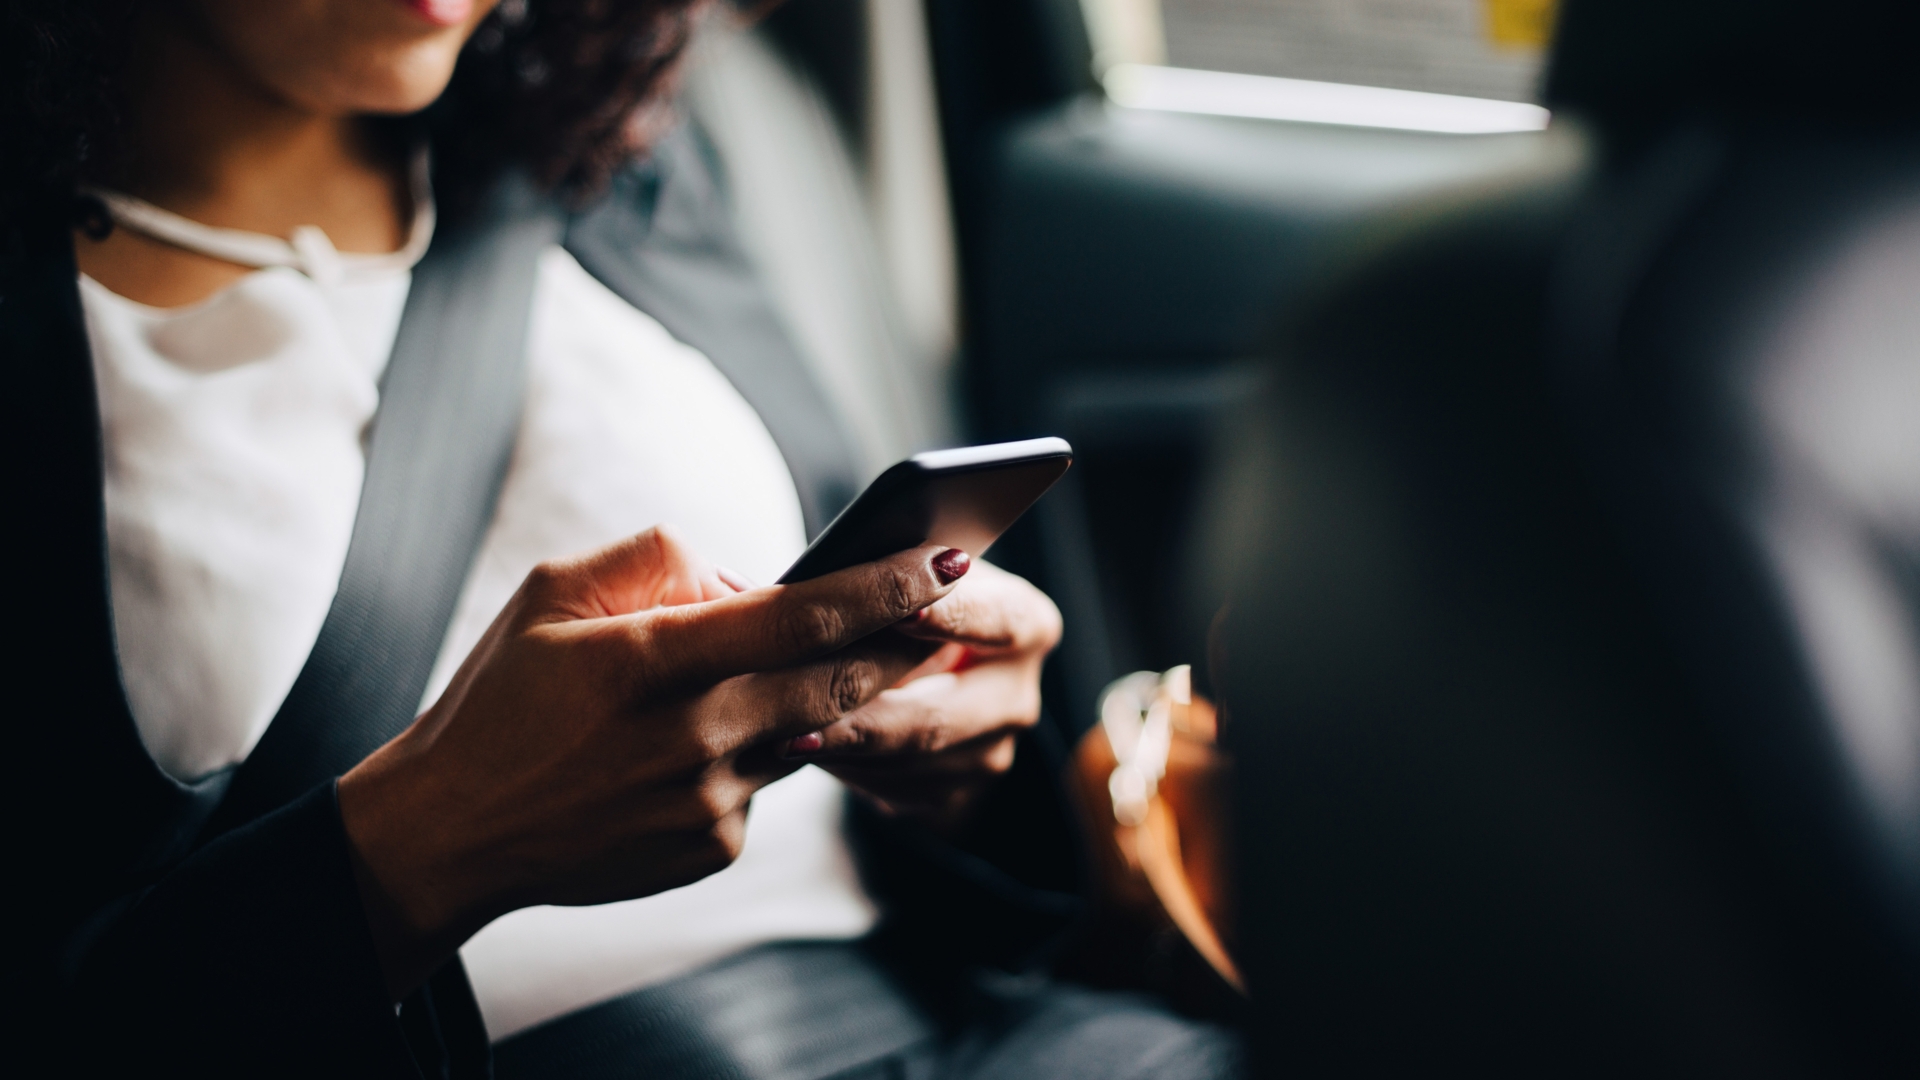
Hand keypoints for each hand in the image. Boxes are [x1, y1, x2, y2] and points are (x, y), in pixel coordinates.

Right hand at [337, 528, 964, 997]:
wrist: (453, 831)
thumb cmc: (502, 697)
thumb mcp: (552, 593)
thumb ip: (658, 560)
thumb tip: (748, 580)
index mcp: (649, 659)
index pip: (799, 614)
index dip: (885, 584)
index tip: (948, 556)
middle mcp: (690, 734)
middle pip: (836, 677)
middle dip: (904, 638)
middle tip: (949, 605)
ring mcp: (706, 800)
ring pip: (809, 727)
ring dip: (835, 691)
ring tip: (856, 652)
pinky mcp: (713, 847)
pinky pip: (767, 782)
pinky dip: (760, 748)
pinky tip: (714, 739)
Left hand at [782, 559, 1062, 823]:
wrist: (928, 658)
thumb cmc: (912, 596)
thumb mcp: (912, 571)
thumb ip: (874, 572)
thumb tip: (743, 582)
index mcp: (1028, 624)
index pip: (996, 621)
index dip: (950, 616)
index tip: (901, 611)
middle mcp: (1017, 696)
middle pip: (940, 716)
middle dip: (864, 720)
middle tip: (797, 723)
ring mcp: (990, 752)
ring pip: (906, 762)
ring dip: (840, 750)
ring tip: (777, 737)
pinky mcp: (953, 792)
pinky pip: (890, 788)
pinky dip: (841, 769)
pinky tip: (798, 749)